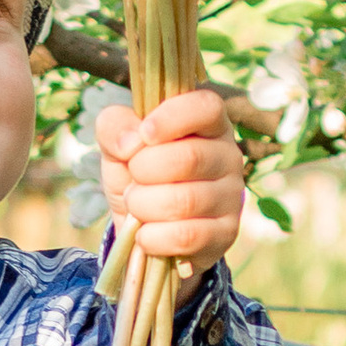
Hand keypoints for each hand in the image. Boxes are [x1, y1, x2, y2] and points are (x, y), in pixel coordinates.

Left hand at [96, 88, 246, 265]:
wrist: (143, 230)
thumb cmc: (136, 176)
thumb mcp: (116, 146)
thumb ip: (114, 127)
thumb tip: (131, 141)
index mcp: (207, 124)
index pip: (206, 107)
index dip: (172, 118)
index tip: (144, 133)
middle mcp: (227, 156)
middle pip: (189, 158)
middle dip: (144, 171)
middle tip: (132, 180)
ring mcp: (231, 196)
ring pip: (184, 201)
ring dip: (143, 206)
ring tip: (135, 206)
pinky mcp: (226, 233)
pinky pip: (187, 236)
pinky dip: (154, 238)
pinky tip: (144, 235)